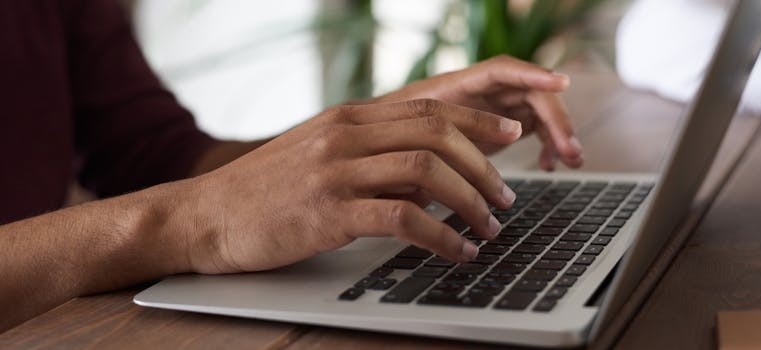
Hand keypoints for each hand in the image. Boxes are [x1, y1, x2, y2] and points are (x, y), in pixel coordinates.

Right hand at [181, 99, 521, 272]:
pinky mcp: (328, 212)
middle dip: (484, 165)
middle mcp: (345, 135)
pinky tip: (458, 252)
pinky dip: (442, 237)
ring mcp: (336, 171)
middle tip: (506, 196)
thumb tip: (429, 178)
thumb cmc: (265, 191)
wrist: (204, 216)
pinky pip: (403, 219)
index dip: (478, 119)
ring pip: (427, 171)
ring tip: (489, 226)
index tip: (510, 134)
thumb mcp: (320, 157)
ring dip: (470, 201)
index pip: (429, 107)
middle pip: (437, 133)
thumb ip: (372, 157)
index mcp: (347, 118)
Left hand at [375, 55, 582, 170]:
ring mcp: (493, 108)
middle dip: (556, 119)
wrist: (383, 144)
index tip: (561, 84)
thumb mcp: (406, 138)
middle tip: (570, 149)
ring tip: (570, 160)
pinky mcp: (500, 127)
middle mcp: (482, 91)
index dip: (533, 74)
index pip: (502, 71)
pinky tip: (549, 165)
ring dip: (558, 133)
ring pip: (538, 112)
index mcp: (459, 85)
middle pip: (531, 93)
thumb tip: (455, 157)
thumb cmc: (389, 136)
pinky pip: (533, 129)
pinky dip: (545, 145)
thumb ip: (431, 141)